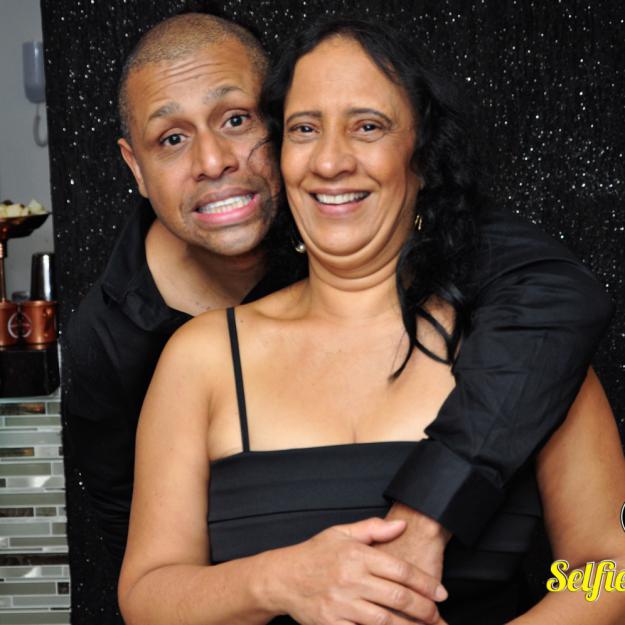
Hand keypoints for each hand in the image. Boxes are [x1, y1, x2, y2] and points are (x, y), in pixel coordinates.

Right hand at [270, 517, 447, 624]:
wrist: (282, 577)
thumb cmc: (315, 553)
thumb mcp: (341, 533)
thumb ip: (373, 529)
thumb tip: (402, 526)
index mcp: (356, 555)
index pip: (400, 570)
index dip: (425, 583)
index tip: (441, 593)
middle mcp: (351, 579)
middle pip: (397, 597)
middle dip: (423, 608)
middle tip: (437, 614)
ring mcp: (342, 604)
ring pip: (385, 620)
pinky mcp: (332, 623)